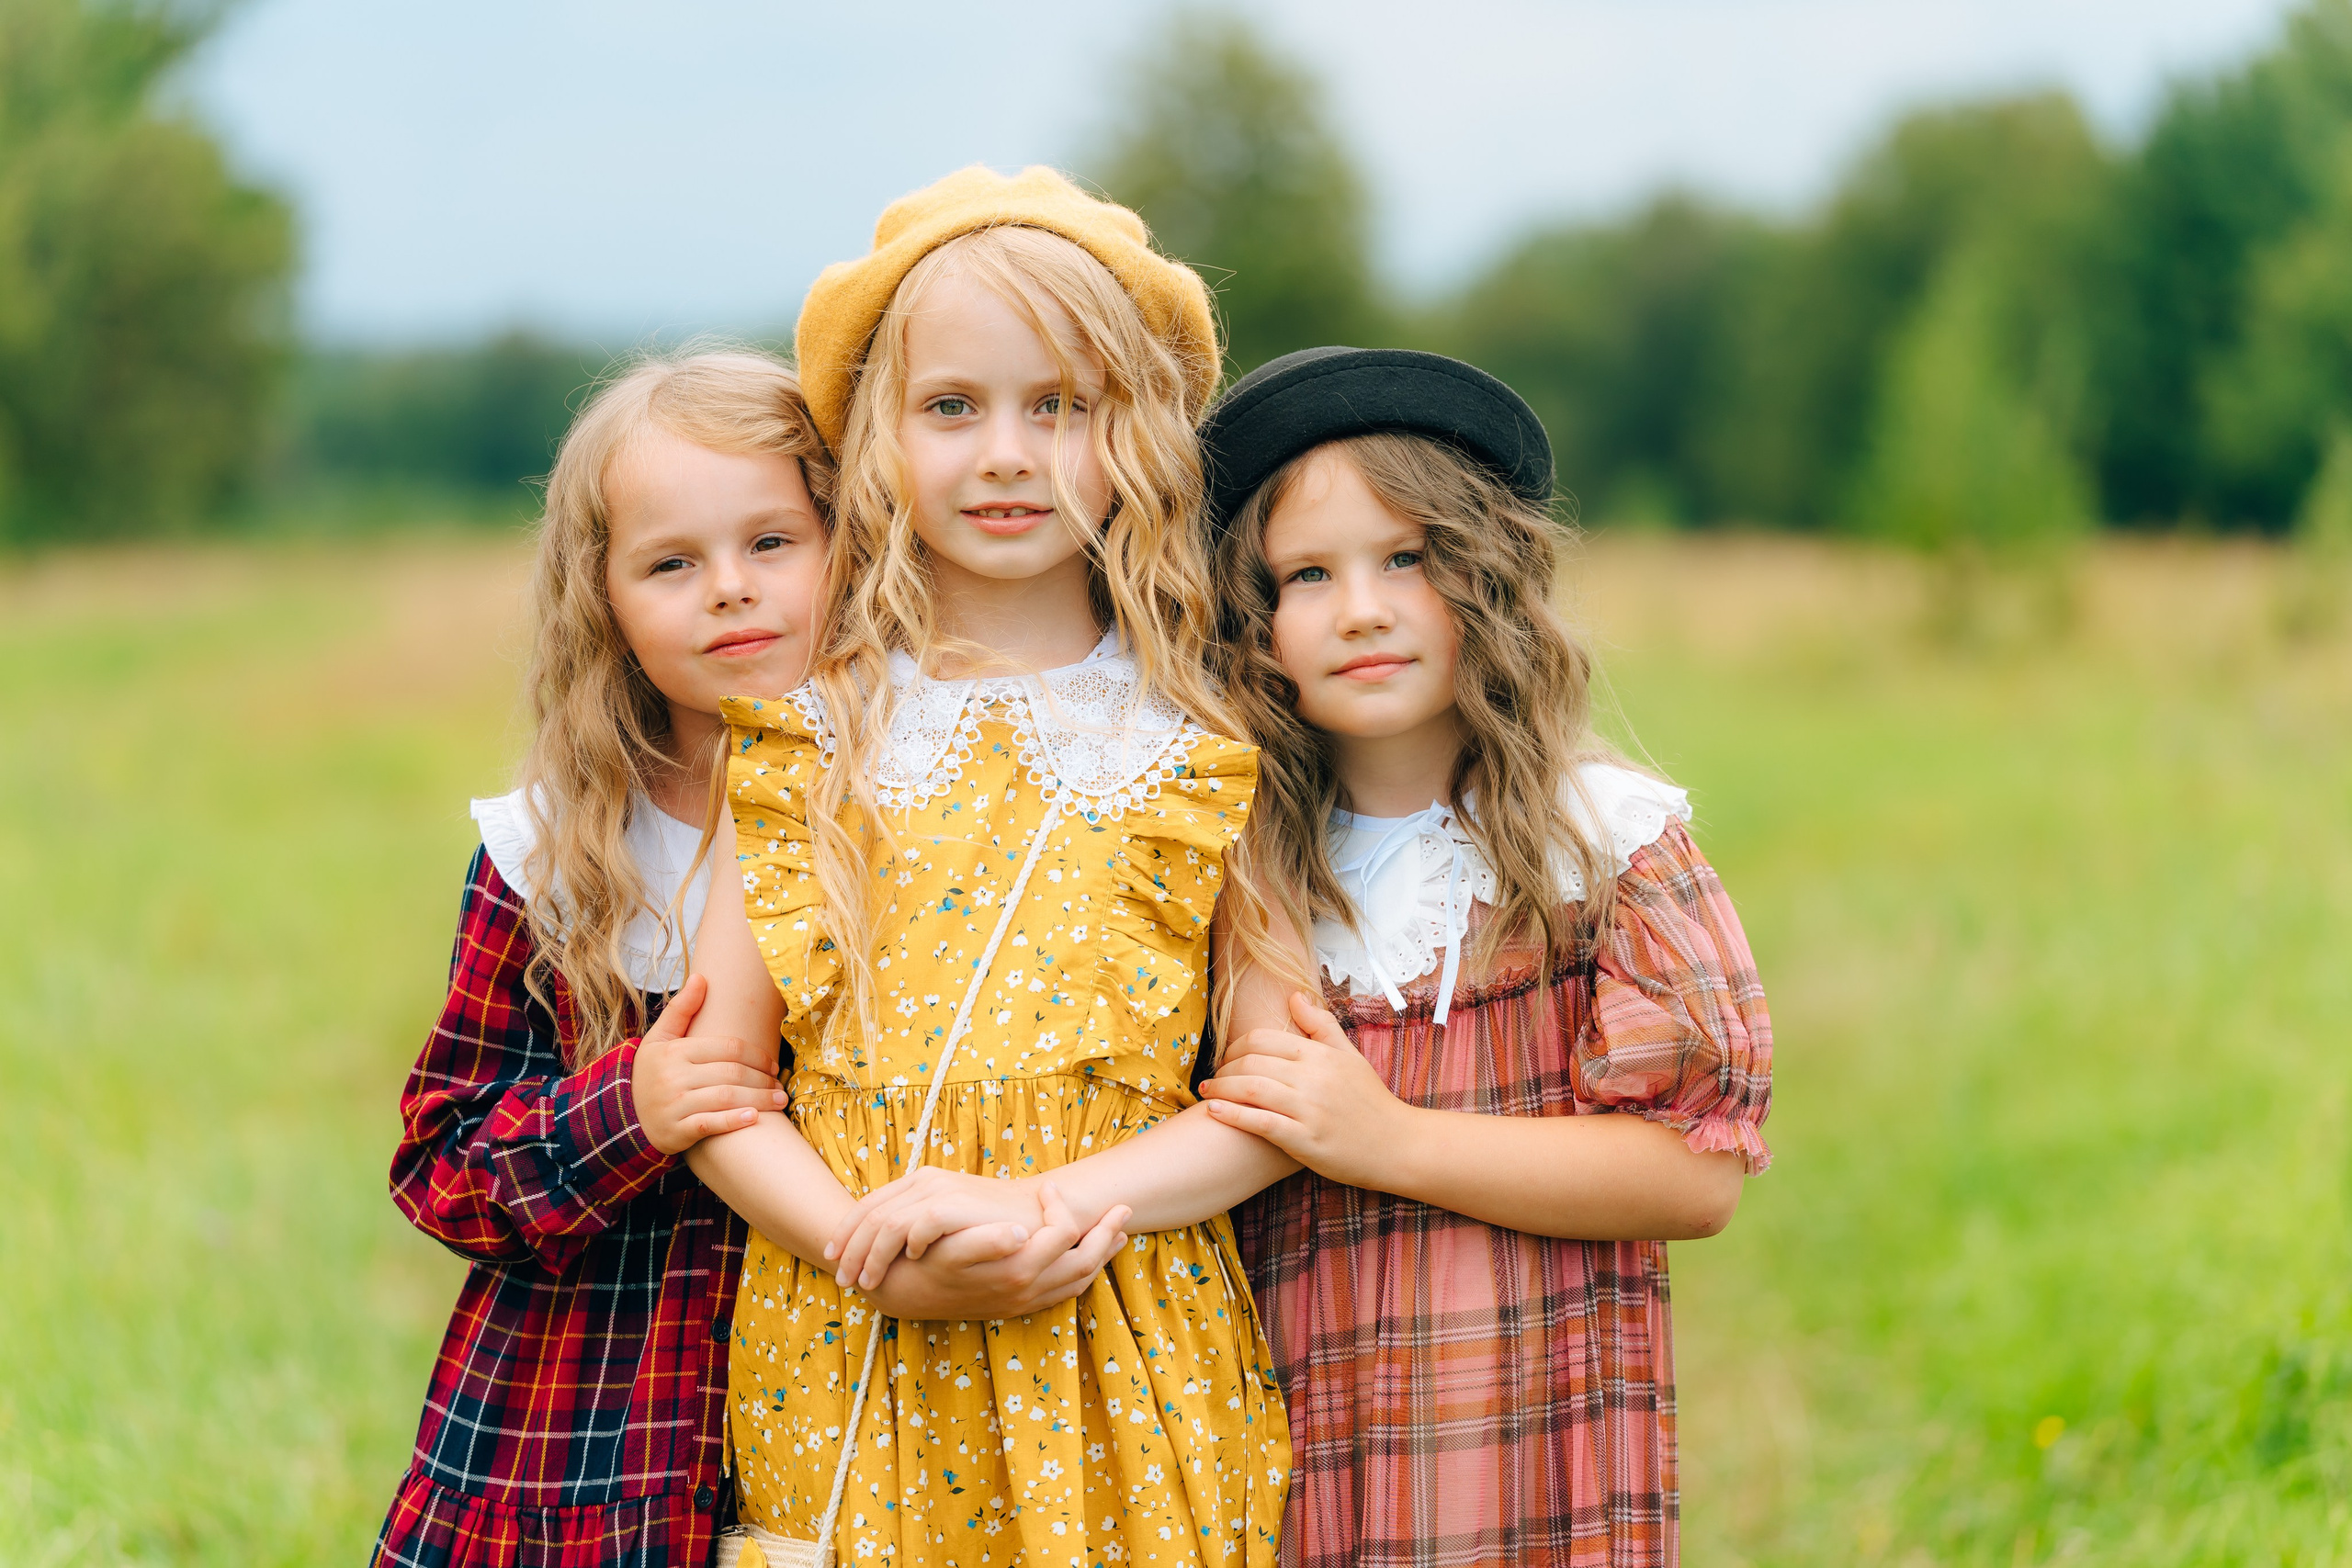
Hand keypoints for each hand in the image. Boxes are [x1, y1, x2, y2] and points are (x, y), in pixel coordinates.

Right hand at [631, 974, 787, 1155]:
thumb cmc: (651, 1074)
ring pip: (726, 1098)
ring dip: (759, 1100)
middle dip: (763, 1079)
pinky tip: (753, 1118)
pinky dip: (733, 1122)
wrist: (624, 1116)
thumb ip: (681, 1009)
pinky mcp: (676, 1132)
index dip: (756, 1055)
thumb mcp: (659, 1039)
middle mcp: (674, 1077)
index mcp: (675, 1051)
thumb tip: (701, 977)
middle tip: (780, 1084)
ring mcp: (675, 1105)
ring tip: (780, 1101)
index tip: (773, 1064)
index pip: (727, 1048)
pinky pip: (710, 1124)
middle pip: (732, 1073)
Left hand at [828, 1166, 1046, 1291]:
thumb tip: (878, 1247)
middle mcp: (925, 1180)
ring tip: (866, 1282)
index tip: (832, 1259)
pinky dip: (905, 1247)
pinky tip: (906, 1265)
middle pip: (870, 1214)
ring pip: (886, 1223)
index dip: (845, 1233)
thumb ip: (915, 1223)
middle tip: (842, 1280)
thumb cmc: (989, 1222)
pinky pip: (917, 1226)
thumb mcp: (946, 1218)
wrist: (1034, 1211)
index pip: (868, 1205)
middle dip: (850, 1250)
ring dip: (870, 1256)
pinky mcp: (956, 1204)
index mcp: (918, 1181)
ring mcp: (940, 1190)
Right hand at [868, 1184, 1131, 1319]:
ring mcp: (1027, 1303)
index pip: (1063, 1236)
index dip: (1063, 1208)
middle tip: (1124, 1209)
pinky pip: (1066, 1293)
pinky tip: (1088, 1258)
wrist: (906, 1294)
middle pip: (1086, 1262)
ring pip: (1080, 1280)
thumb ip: (985, 1240)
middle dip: (1108, 1233)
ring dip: (1102, 1255)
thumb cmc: (926, 1262)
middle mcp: (1027, 1292)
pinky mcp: (1020, 1308)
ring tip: (1118, 1233)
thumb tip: (1022, 1231)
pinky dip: (1085, 1273)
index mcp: (1015, 1271)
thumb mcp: (948, 1248)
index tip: (1050, 1187)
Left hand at [1199, 990, 1412, 1187]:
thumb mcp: (1350, 1056)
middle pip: (1251, 1062)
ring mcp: (1309, 1110)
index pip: (1264, 1038)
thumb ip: (1321, 1025)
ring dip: (1221, 1090)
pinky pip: (1259, 1123)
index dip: (1236, 1046)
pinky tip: (1214, 1112)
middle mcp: (1313, 1078)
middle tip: (1213, 1078)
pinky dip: (1232, 1115)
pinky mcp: (1304, 1140)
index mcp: (1321, 1055)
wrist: (1397, 1145)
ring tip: (1207, 1094)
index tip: (1227, 1058)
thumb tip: (1294, 995)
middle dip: (1224, 1069)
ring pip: (1251, 1090)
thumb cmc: (1370, 1101)